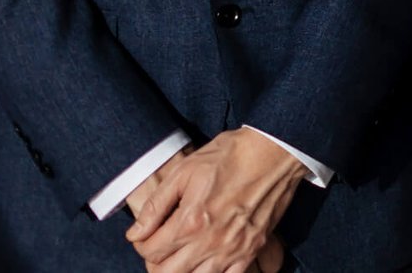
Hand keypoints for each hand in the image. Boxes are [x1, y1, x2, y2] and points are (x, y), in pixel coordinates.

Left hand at [124, 129, 308, 272]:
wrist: (276, 149)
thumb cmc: (230, 155)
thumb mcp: (184, 170)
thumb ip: (156, 206)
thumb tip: (135, 233)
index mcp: (191, 221)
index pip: (150, 252)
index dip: (142, 244)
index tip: (147, 234)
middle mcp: (211, 242)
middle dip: (156, 262)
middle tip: (161, 245)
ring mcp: (234, 249)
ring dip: (182, 269)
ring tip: (182, 253)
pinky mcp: (252, 249)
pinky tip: (208, 261)